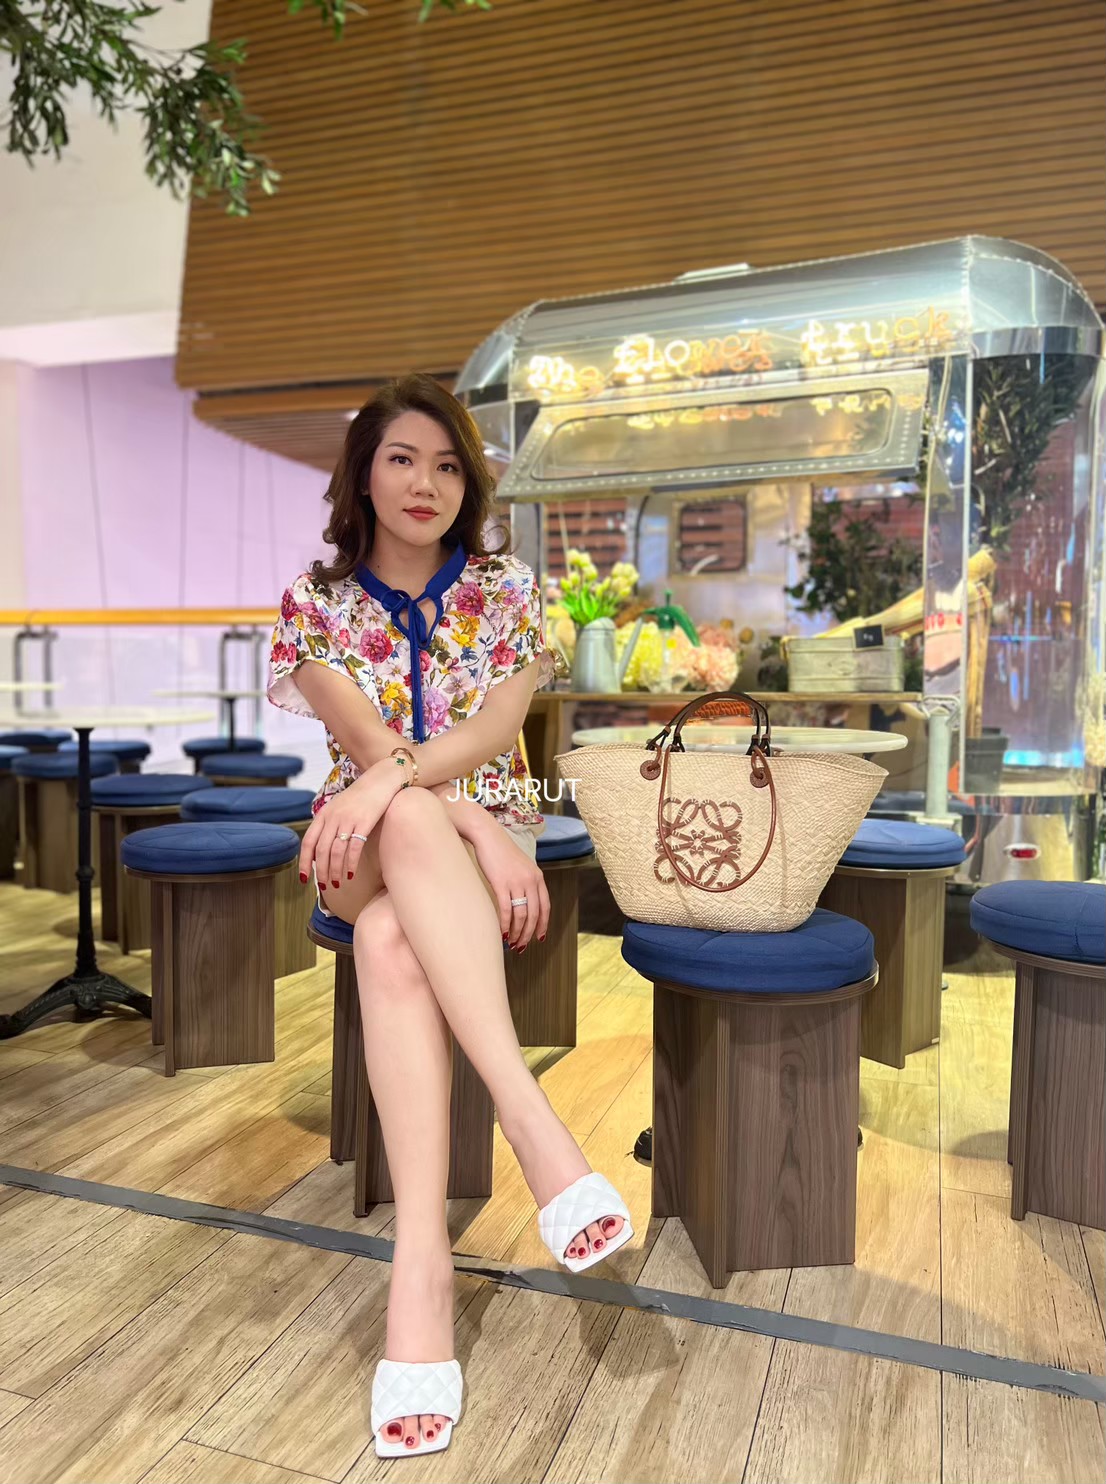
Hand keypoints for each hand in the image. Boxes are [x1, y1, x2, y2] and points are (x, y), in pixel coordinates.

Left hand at [299, 760, 404, 888]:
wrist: (380, 780)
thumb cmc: (360, 797)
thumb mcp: (337, 807)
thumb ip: (327, 825)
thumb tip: (320, 851)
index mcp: (323, 814)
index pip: (308, 842)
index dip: (304, 862)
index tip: (304, 878)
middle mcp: (332, 817)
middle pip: (321, 850)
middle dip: (321, 872)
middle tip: (324, 886)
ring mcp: (348, 820)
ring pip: (336, 852)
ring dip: (335, 871)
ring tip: (337, 883)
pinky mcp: (364, 822)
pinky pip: (354, 847)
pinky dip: (350, 863)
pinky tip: (350, 873)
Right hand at [471, 824, 549, 949]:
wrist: (487, 836)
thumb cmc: (501, 852)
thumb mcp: (521, 866)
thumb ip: (526, 882)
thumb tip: (524, 901)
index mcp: (538, 877)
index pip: (545, 906)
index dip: (543, 924)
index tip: (539, 937)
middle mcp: (530, 881)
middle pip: (534, 914)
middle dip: (529, 934)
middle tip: (522, 946)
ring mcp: (516, 882)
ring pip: (521, 915)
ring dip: (517, 932)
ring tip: (511, 942)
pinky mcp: (501, 884)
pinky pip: (505, 910)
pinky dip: (505, 924)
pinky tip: (502, 933)